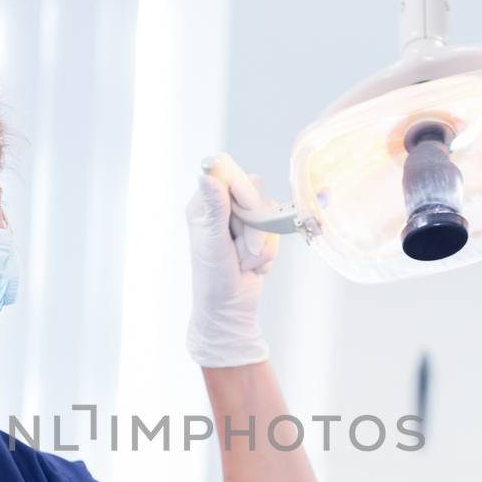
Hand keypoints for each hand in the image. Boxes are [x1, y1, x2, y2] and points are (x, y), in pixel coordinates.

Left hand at [185, 153, 279, 366]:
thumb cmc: (213, 278)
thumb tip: (206, 173)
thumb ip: (215, 206)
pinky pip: (276, 232)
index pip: (227, 171)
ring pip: (269, 213)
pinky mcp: (258, 233)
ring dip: (261, 244)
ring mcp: (242, 220)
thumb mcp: (212, 241)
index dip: (243, 189)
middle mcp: (222, 206)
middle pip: (254, 191)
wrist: (230, 309)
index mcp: (204, 203)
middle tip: (242, 252)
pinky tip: (253, 267)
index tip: (246, 211)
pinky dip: (268, 253)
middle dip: (254, 227)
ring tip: (244, 263)